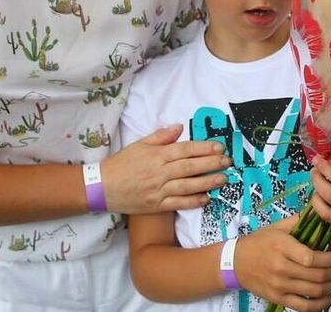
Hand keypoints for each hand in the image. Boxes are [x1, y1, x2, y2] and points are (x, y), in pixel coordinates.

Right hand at [102, 124, 230, 214]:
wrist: (103, 187)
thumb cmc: (122, 164)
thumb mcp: (139, 144)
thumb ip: (160, 136)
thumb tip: (179, 126)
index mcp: (156, 155)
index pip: (185, 150)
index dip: (203, 148)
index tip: (219, 147)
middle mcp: (160, 172)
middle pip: (190, 167)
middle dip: (211, 163)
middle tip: (227, 161)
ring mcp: (159, 190)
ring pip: (187, 185)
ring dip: (207, 182)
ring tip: (223, 179)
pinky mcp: (156, 205)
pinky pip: (178, 203)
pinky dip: (193, 201)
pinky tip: (206, 198)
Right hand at [235, 215, 330, 311]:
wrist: (236, 262)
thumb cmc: (260, 242)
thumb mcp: (278, 227)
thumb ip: (299, 220)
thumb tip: (322, 213)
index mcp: (282, 247)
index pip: (311, 258)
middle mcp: (281, 268)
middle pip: (317, 276)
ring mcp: (280, 285)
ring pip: (314, 292)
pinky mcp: (278, 298)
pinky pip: (304, 307)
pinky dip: (320, 305)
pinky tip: (329, 298)